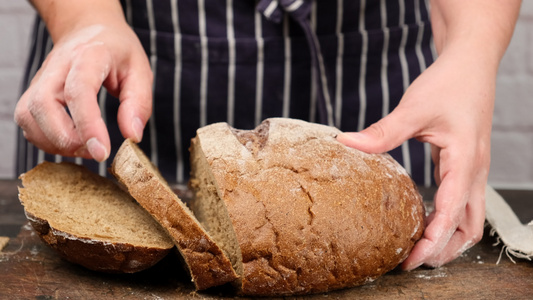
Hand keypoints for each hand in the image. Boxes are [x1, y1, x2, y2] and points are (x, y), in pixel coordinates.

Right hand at [14, 2, 151, 161]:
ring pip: (28, 115)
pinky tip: (70, 143)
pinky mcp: (34, 92)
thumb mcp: (140, 70)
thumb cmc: (117, 50)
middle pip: (43, 105)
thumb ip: (139, 103)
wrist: (89, 28)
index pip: (79, 91)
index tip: (102, 151)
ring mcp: (41, 79)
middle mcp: (58, 66)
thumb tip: (132, 136)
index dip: (88, 125)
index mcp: (89, 56)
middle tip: (95, 152)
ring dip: (54, 142)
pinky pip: (27, 121)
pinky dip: (45, 140)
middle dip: (66, 139)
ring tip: (85, 149)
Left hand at [337, 48, 493, 268]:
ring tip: (417, 251)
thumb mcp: (414, 108)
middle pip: (469, 228)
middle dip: (444, 250)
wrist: (471, 65)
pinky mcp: (464, 167)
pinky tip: (422, 222)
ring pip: (469, 220)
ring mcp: (472, 171)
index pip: (453, 214)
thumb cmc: (448, 84)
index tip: (410, 259)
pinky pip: (461, 204)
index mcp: (466, 162)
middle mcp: (474, 172)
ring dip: (448, 239)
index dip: (433, 241)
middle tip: (410, 262)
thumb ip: (382, 131)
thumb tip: (346, 144)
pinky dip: (446, 221)